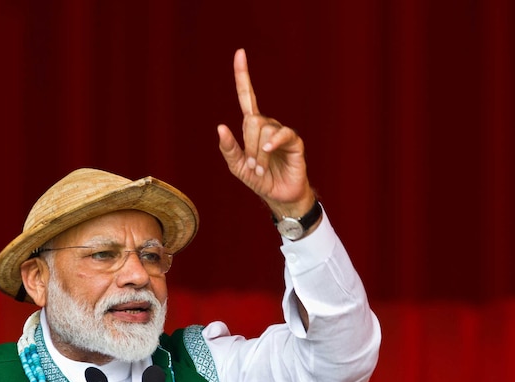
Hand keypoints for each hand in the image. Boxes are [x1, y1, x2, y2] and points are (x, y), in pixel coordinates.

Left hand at [217, 49, 316, 218]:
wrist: (280, 196)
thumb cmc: (260, 180)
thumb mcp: (237, 167)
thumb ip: (228, 149)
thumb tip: (220, 127)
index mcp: (252, 127)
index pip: (246, 96)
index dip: (243, 75)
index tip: (240, 52)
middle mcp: (267, 124)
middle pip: (251, 121)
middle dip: (248, 147)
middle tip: (253, 167)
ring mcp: (281, 132)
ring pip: (263, 131)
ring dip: (258, 154)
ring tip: (262, 170)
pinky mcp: (294, 141)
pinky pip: (282, 134)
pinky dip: (272, 142)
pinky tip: (268, 150)